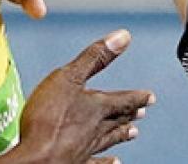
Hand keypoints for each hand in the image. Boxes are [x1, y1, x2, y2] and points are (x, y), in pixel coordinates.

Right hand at [11, 30, 154, 163]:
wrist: (37, 158)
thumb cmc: (49, 118)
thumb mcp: (69, 77)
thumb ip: (95, 57)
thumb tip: (123, 36)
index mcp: (96, 106)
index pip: (122, 100)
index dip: (136, 97)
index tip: (150, 96)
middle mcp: (96, 129)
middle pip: (117, 120)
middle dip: (129, 114)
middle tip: (143, 113)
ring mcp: (86, 148)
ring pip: (108, 139)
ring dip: (121, 134)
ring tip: (133, 133)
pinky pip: (96, 163)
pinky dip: (106, 162)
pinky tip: (115, 163)